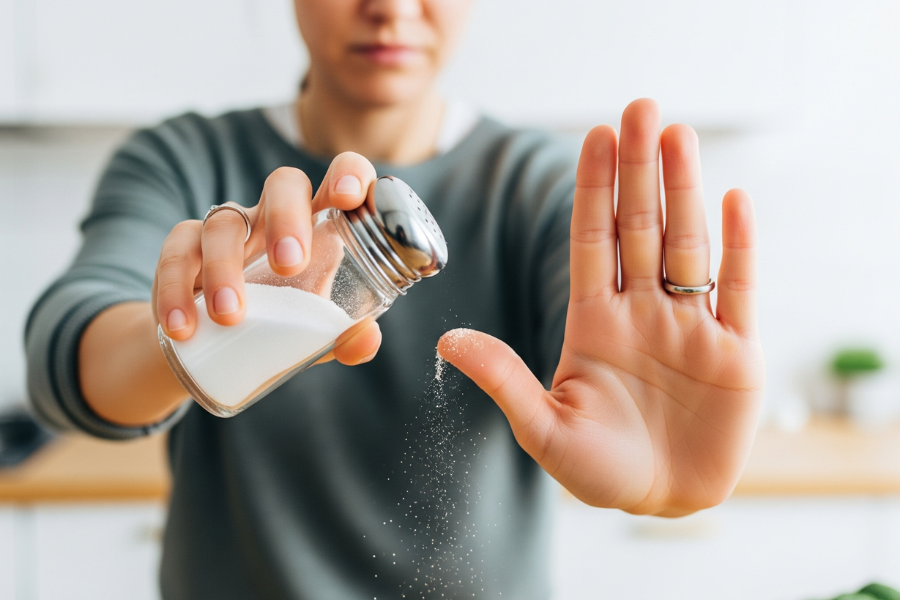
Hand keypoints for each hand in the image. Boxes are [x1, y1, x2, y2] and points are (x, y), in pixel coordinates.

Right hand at [152, 152, 382, 365]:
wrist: (213, 347)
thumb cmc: (280, 325)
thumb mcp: (316, 335)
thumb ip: (344, 337)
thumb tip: (366, 340)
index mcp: (319, 225)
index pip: (342, 179)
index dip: (349, 174)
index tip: (350, 197)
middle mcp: (274, 216)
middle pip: (283, 184)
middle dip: (287, 217)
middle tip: (289, 264)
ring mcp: (229, 228)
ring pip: (224, 223)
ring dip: (224, 269)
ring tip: (230, 316)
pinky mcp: (183, 249)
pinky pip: (175, 254)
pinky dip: (175, 291)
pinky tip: (183, 327)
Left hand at [438, 99, 763, 515]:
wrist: (662, 502)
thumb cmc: (600, 471)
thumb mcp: (543, 429)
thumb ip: (503, 381)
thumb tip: (446, 340)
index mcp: (594, 323)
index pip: (591, 241)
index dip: (593, 189)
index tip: (594, 136)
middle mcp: (642, 312)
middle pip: (640, 228)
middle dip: (638, 171)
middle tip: (639, 110)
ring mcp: (689, 326)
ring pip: (687, 245)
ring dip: (684, 191)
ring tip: (677, 136)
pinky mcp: (735, 351)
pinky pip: (739, 289)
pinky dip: (739, 247)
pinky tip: (734, 200)